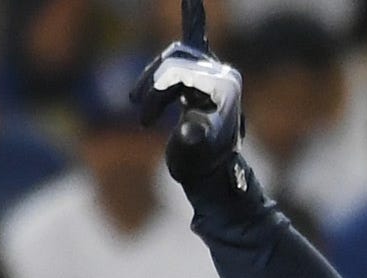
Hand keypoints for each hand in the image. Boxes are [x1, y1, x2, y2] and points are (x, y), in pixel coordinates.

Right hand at [131, 0, 244, 185]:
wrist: (213, 173)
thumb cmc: (202, 164)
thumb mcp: (192, 154)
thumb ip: (191, 139)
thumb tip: (191, 129)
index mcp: (225, 86)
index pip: (178, 71)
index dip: (156, 93)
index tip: (143, 120)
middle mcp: (223, 72)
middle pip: (172, 60)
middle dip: (151, 87)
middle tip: (140, 119)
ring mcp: (214, 71)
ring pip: (170, 59)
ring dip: (152, 83)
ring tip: (142, 113)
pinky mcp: (204, 72)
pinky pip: (195, 33)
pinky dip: (192, 14)